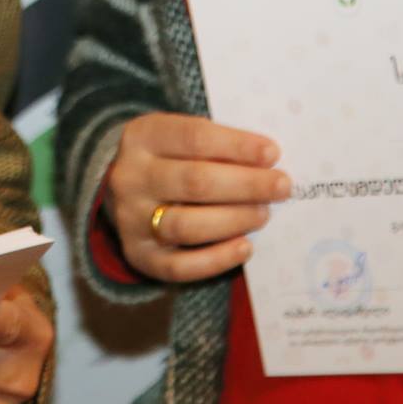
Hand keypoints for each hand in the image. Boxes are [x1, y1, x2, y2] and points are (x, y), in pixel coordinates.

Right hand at [102, 112, 288, 282]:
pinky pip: (179, 266)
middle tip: (281, 187)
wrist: (121, 188)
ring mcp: (131, 219)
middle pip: (195, 182)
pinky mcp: (139, 255)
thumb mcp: (179, 137)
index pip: (194, 137)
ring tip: (263, 214)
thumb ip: (215, 144)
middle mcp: (131, 178)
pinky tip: (245, 248)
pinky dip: (216, 260)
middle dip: (246, 185)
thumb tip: (268, 162)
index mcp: (142, 137)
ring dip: (234, 220)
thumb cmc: (169, 157)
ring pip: (187, 225)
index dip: (237, 146)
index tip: (272, 153)